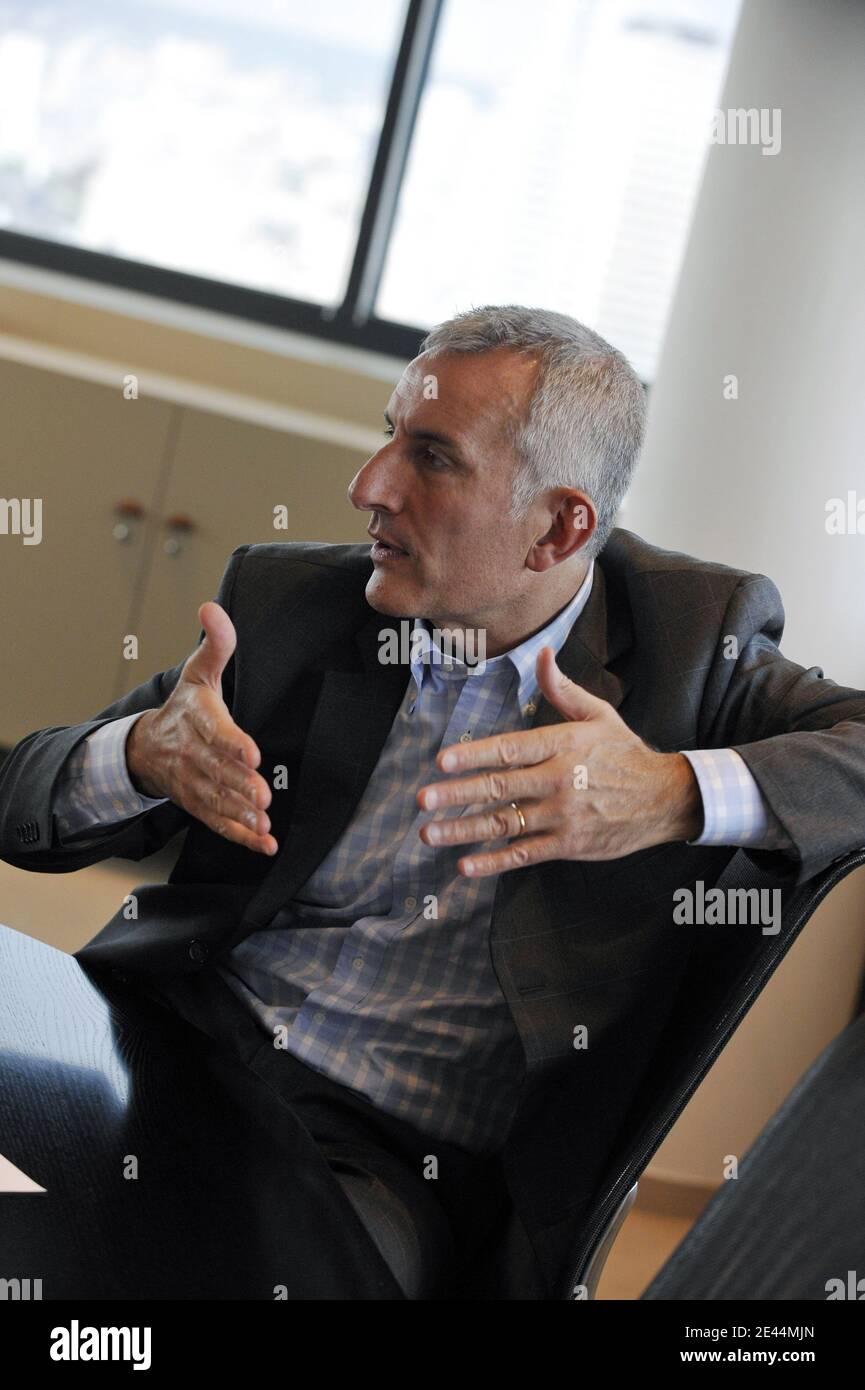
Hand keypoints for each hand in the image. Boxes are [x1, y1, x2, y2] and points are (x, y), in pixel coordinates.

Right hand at [126, 601, 276, 854]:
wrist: (144, 747)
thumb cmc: (183, 707)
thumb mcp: (198, 673)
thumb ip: (215, 644)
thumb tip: (213, 607)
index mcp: (195, 718)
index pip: (214, 732)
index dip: (232, 744)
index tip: (252, 754)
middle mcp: (192, 753)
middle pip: (216, 771)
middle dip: (238, 785)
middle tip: (262, 795)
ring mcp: (193, 782)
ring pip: (216, 800)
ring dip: (241, 814)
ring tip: (263, 822)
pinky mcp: (199, 804)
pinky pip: (218, 822)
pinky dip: (241, 835)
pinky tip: (265, 843)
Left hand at [417, 646, 701, 876]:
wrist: (666, 798)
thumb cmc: (626, 753)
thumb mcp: (598, 714)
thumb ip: (562, 688)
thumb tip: (541, 654)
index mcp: (562, 745)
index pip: (510, 749)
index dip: (474, 756)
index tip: (443, 761)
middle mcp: (559, 780)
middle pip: (500, 788)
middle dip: (457, 794)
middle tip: (422, 798)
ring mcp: (564, 816)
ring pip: (506, 824)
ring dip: (464, 831)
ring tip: (430, 833)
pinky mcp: (570, 845)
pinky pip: (525, 854)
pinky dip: (495, 862)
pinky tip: (467, 865)